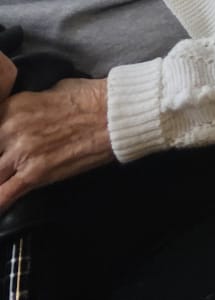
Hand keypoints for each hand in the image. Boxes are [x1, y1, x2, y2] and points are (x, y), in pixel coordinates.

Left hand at [0, 71, 112, 212]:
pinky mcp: (35, 173)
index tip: (3, 150)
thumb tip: (20, 118)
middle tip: (7, 166)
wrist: (117, 114)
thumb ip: (25, 108)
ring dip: (0, 179)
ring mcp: (21, 153)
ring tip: (7, 180)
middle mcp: (9, 129)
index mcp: (11, 107)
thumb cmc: (90, 99)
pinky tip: (1, 208)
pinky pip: (4, 196)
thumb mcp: (49, 91)